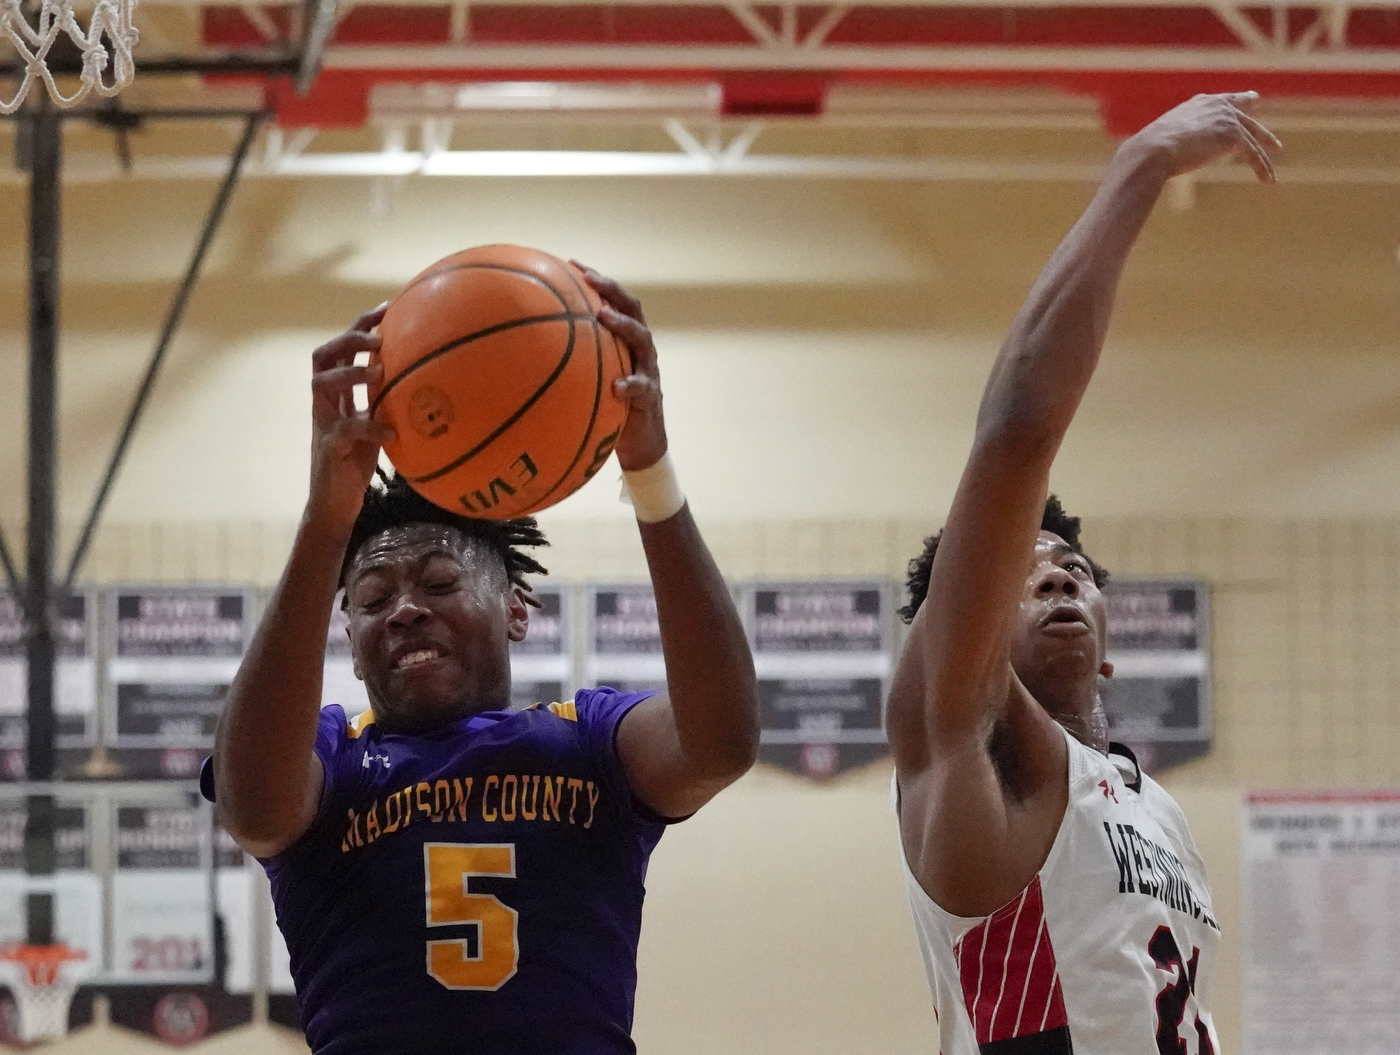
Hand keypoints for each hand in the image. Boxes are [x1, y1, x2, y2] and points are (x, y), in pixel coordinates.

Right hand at [306, 304, 396, 530]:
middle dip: (348, 339)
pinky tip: (392, 430)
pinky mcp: (329, 449)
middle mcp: (325, 402)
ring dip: (350, 374)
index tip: (387, 307)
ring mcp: (323, 424)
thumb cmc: (358, 462)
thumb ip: (389, 402)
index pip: (342, 348)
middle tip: (378, 338)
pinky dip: (369, 427)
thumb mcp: (377, 425)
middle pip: (323, 356)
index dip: (360, 325)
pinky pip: (346, 431)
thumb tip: (429, 381)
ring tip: (378, 370)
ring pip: (322, 385)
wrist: (335, 503)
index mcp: (337, 393)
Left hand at [573, 262, 667, 471]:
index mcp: (624, 341)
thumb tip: (523, 352)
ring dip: (623, 326)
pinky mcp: (651, 398)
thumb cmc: (608, 407)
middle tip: (591, 281)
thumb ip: (570, 363)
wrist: (639, 441)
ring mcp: (648, 371)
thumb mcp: (588, 380)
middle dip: (612, 291)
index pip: (614, 301)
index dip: (598, 280)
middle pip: (632, 310)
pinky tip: (617, 386)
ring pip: (642, 340)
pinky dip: (631, 384)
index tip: (573, 262)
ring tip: (604, 316)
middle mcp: (639, 349)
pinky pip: (643, 389)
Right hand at [1129, 91, 1280, 183]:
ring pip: (1253, 139)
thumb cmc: (1149, 149)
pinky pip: (1253, 155)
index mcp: (1200, 103)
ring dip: (1264, 157)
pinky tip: (1268, 180)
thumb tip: (1154, 156)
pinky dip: (1262, 169)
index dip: (1240, 102)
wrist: (1154, 150)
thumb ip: (1171, 140)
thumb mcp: (1162, 139)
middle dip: (1260, 131)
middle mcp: (1218, 106)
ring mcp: (1228, 120)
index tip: (1252, 99)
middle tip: (1273, 141)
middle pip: (1247, 119)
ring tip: (1272, 170)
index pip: (1226, 100)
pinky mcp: (1234, 137)